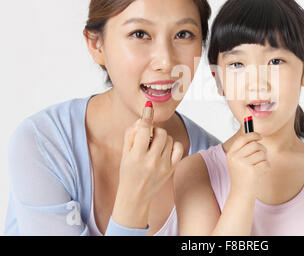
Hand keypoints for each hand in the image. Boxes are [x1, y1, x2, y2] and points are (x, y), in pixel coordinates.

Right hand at [111, 108, 183, 228]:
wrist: (135, 196)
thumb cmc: (128, 172)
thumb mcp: (124, 154)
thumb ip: (130, 134)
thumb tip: (142, 119)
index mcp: (136, 156)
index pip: (143, 130)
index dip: (146, 117)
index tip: (148, 108)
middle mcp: (151, 161)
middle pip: (160, 133)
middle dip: (154, 131)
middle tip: (149, 137)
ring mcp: (163, 165)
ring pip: (169, 139)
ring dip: (162, 138)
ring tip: (155, 145)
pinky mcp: (172, 169)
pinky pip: (178, 148)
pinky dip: (173, 145)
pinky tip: (165, 149)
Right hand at [226, 132, 269, 198]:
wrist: (241, 193)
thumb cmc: (242, 175)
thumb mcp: (238, 161)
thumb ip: (245, 148)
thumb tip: (256, 134)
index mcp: (231, 154)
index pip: (243, 139)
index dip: (253, 135)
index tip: (260, 136)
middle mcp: (236, 158)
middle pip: (254, 144)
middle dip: (262, 148)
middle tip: (263, 154)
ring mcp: (243, 165)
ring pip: (262, 153)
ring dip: (265, 159)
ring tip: (260, 166)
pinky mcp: (253, 171)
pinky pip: (266, 163)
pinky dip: (267, 167)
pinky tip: (261, 173)